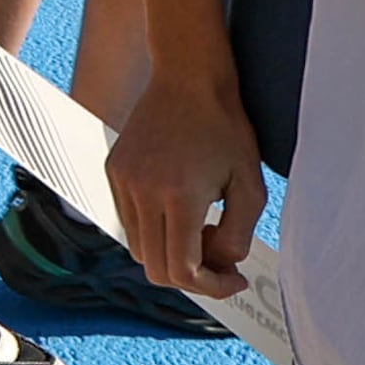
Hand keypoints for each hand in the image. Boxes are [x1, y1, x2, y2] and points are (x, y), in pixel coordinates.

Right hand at [106, 62, 265, 299]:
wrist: (188, 76)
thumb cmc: (226, 128)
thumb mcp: (251, 185)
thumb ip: (239, 235)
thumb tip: (221, 265)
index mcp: (179, 196)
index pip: (183, 271)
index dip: (212, 288)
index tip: (234, 279)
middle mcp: (143, 192)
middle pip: (156, 269)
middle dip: (192, 277)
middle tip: (219, 257)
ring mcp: (122, 181)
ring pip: (139, 248)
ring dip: (170, 253)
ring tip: (201, 227)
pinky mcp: (113, 170)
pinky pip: (129, 221)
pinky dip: (154, 230)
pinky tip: (179, 208)